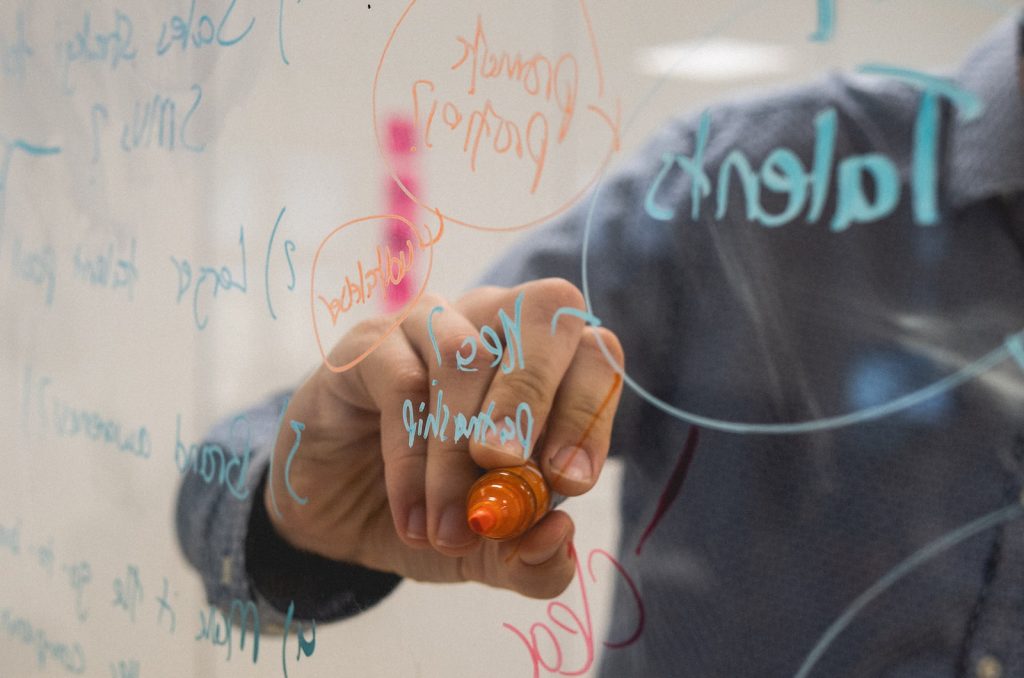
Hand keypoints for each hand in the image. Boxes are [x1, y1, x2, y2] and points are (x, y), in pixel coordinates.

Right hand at [264, 278, 623, 598]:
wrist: (338, 516)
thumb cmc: (434, 511)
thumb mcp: (492, 553)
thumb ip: (534, 559)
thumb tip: (558, 535)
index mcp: (547, 363)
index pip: (596, 354)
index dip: (590, 412)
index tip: (567, 485)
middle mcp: (496, 324)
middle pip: (545, 311)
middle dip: (533, 400)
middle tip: (507, 471)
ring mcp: (432, 324)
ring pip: (467, 356)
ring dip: (460, 452)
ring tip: (450, 530)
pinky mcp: (371, 345)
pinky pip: (402, 383)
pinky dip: (412, 459)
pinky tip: (412, 517)